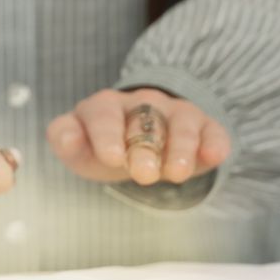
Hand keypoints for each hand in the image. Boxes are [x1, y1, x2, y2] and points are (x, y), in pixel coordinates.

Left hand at [48, 87, 230, 185]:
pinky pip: (212, 131)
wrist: (139, 145)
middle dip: (145, 147)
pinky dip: (215, 142)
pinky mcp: (204, 127)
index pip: (103, 116)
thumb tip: (64, 137)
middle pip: (145, 121)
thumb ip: (66, 141)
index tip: (112, 158)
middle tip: (143, 174)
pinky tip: (214, 155)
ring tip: (176, 174)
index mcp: (105, 107)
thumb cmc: (104, 149)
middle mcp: (142, 105)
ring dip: (180, 147)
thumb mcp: (80, 149)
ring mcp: (175, 113)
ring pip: (181, 123)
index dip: (107, 135)